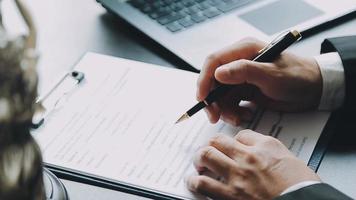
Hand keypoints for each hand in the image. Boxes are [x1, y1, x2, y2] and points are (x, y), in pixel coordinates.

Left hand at [186, 130, 319, 199]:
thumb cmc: (302, 187)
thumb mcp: (291, 160)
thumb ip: (270, 152)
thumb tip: (257, 151)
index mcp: (265, 147)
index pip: (240, 135)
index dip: (233, 141)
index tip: (231, 147)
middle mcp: (248, 158)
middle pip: (217, 141)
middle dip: (209, 145)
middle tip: (207, 152)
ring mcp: (237, 177)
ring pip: (205, 156)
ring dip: (198, 160)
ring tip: (199, 166)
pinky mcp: (230, 197)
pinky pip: (203, 185)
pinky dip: (195, 182)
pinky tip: (195, 182)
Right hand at [197, 38, 321, 124]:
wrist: (313, 90)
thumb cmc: (297, 76)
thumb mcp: (271, 74)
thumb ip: (244, 71)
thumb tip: (218, 73)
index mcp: (243, 50)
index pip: (214, 62)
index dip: (203, 79)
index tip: (202, 98)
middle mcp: (239, 63)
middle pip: (213, 81)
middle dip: (212, 100)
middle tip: (215, 116)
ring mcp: (241, 78)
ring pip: (220, 95)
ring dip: (224, 109)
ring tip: (237, 118)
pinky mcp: (244, 90)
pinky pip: (229, 102)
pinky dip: (233, 112)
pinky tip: (244, 116)